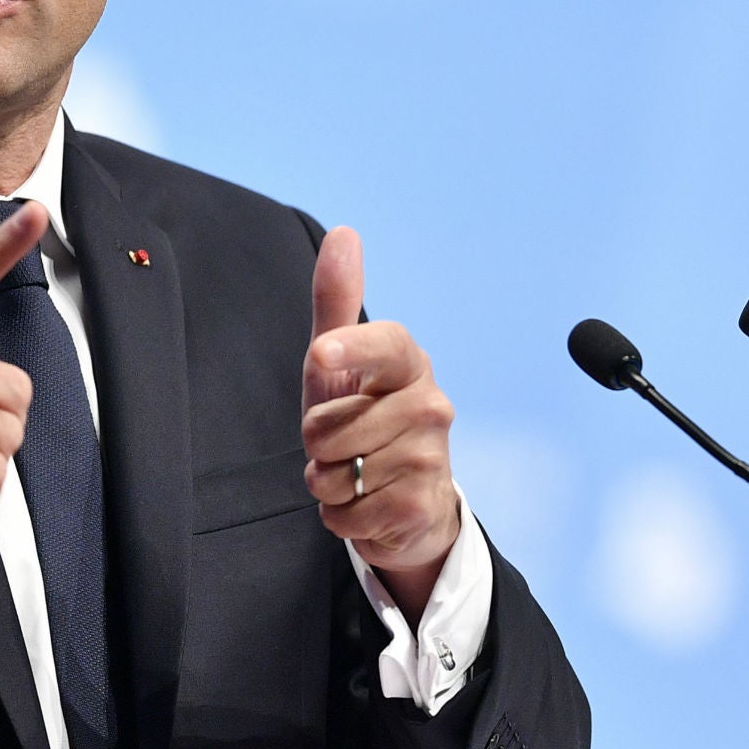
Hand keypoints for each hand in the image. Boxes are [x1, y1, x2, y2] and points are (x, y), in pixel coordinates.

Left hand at [302, 227, 460, 619]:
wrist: (406, 502)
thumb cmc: (364, 420)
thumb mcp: (339, 364)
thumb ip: (337, 301)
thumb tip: (344, 233)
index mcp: (409, 363)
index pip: (383, 346)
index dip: (349, 349)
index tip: (320, 353)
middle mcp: (431, 405)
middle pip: (327, 427)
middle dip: (317, 444)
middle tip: (344, 443)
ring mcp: (431, 457)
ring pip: (333, 472)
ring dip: (328, 482)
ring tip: (357, 473)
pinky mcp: (421, 505)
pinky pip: (344, 512)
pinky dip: (340, 515)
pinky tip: (367, 504)